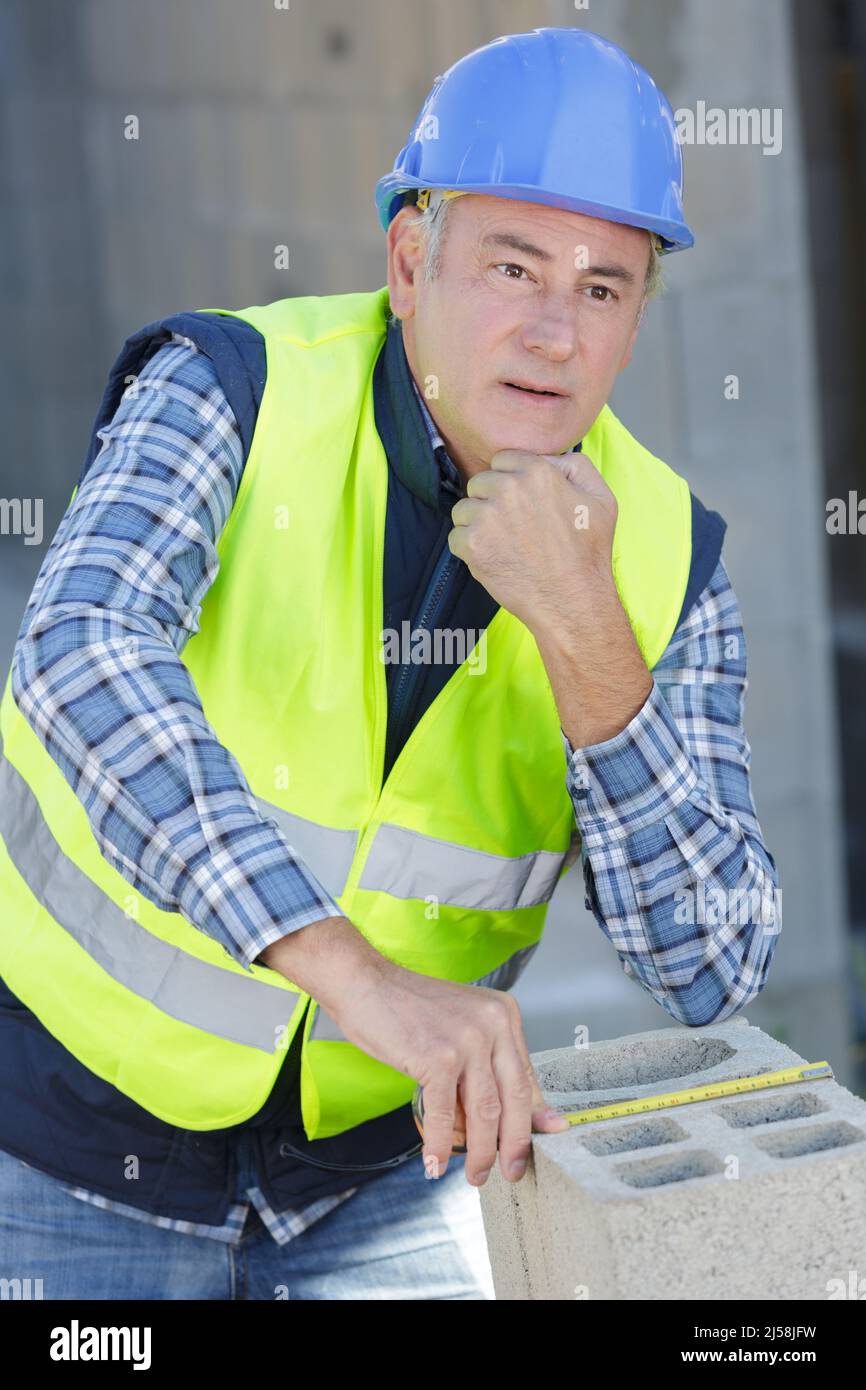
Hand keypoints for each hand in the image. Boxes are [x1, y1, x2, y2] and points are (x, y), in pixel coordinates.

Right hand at [331, 961, 569, 1185]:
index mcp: (504, 1015)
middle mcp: (492, 1025)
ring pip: (484, 1112)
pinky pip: (444, 1114)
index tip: (535, 1147)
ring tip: (475, 1175)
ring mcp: (466, 1040)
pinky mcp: (437, 1057)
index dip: (532, 1119)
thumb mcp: (462, 1028)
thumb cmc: (410, 1008)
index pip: (527, 1077)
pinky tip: (434, 1163)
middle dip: (514, 1144)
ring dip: (480, 1152)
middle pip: (513, 1098)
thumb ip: (491, 1065)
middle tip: (511, 1172)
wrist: (364, 983)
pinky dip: (440, 1145)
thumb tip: (522, 1111)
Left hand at [447, 449, 617, 632]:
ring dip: (477, 524)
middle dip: (491, 500)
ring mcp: (487, 517)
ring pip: (464, 509)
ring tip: (502, 543)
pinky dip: (469, 549)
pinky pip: (456, 536)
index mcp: (537, 471)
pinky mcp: (473, 544)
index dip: (510, 480)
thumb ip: (576, 465)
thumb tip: (550, 458)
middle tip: (512, 527)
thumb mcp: (601, 498)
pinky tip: (494, 558)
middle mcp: (508, 488)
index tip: (520, 502)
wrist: (572, 601)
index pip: (502, 460)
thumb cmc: (588, 554)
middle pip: (479, 482)